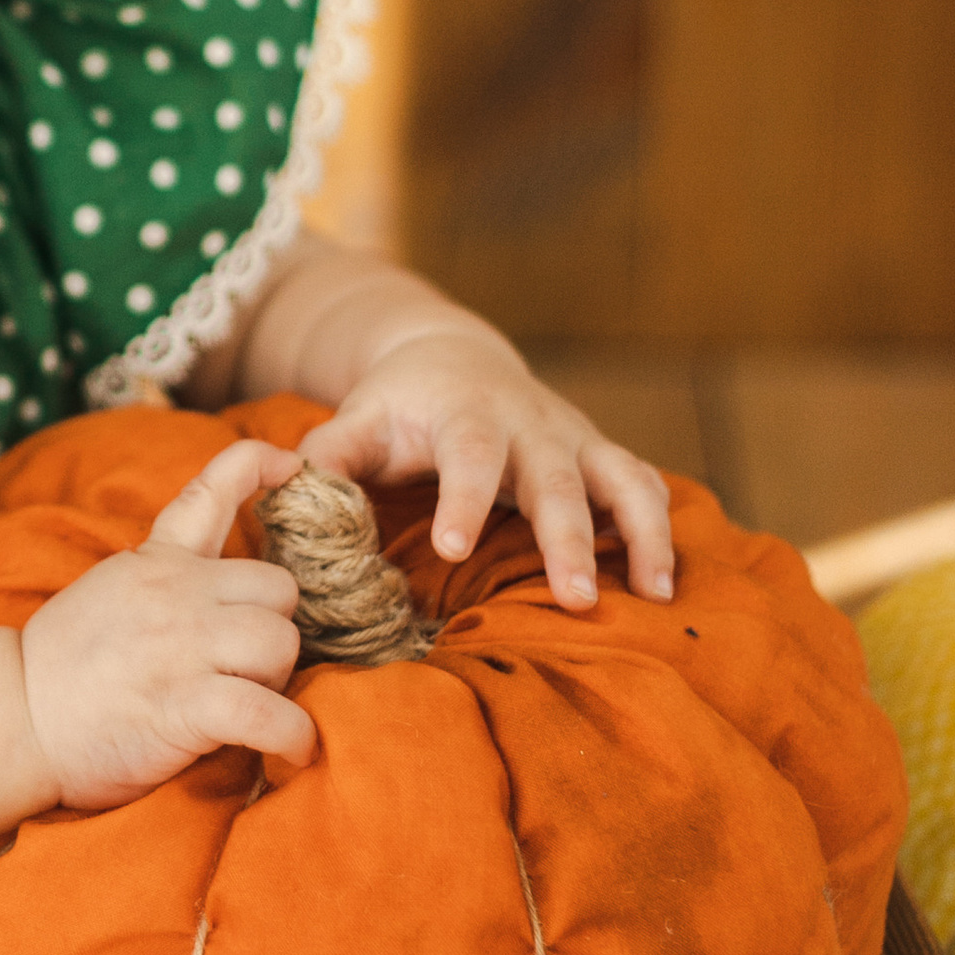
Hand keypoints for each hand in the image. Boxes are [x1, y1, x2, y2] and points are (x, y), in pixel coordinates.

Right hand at [20, 437, 318, 812]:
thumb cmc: (61, 671)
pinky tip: (290, 750)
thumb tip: (219, 601)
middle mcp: (175, 592)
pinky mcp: (186, 705)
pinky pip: (269, 712)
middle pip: (278, 588)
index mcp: (155, 562)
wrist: (12, 718)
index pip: (211, 492)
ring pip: (281, 641)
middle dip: (274, 628)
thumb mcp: (109, 593)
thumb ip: (163, 584)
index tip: (291, 465)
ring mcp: (182, 646)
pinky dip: (292, 736)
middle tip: (246, 667)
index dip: (258, 465)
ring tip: (249, 706)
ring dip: (278, 679)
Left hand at [300, 328, 675, 609]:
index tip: (453, 545)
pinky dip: (660, 528)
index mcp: (465, 413)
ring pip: (621, 479)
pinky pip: (643, 487)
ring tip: (654, 593)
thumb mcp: (356, 420)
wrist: (453, 356)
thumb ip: (327, 458)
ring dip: (642, 534)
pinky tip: (661, 584)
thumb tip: (293, 497)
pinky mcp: (599, 457)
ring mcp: (574, 439)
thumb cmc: (397, 404)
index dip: (465, 497)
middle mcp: (530, 424)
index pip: (469, 454)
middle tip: (576, 599)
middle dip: (568, 538)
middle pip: (557, 478)